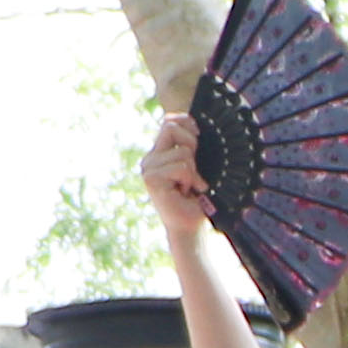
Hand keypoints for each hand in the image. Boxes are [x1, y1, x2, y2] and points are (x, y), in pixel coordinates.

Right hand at [138, 110, 211, 239]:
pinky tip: (186, 192)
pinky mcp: (152, 179)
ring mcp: (148, 169)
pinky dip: (190, 179)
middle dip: (191, 144)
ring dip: (193, 170)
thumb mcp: (195, 165)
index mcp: (159, 153)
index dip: (186, 123)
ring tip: (189, 186)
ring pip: (182, 152)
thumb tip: (194, 123)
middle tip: (194, 168)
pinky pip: (181, 167)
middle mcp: (150, 158)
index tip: (199, 135)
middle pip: (171, 128)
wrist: (190, 225)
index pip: (169, 121)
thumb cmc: (196, 197)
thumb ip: (190, 145)